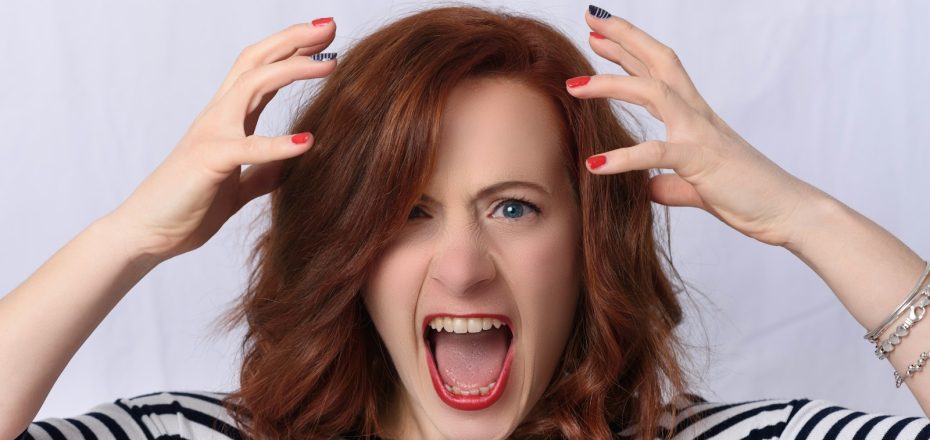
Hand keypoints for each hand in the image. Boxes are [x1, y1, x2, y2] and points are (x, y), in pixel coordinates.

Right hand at [105, 18, 336, 261]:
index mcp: (227, 120)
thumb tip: (291, 164)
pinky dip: (279, 144)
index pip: (261, 71)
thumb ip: (262, 173)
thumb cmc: (185, 207)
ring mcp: (211, 134)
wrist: (146, 234)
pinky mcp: (209, 161)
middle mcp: (218, 117)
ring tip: (330, 67)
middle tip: (331, 27)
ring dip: (293, 70)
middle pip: (256, 61)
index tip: (325, 39)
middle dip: (293, 40)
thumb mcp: (236, 187)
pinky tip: (308, 141)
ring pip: (252, 84)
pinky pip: (247, 148)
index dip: (292, 50)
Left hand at [567, 9, 825, 247]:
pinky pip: (657, 153)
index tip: (600, 35)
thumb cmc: (748, 195)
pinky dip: (624, 157)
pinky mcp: (701, 161)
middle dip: (624, 37)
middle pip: (659, 61)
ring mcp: (700, 134)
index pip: (659, 72)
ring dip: (611, 84)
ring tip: (573, 86)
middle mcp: (698, 115)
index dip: (630, 50)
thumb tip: (650, 189)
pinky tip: (595, 165)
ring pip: (654, 92)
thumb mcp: (697, 187)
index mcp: (696, 117)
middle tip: (590, 19)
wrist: (788, 213)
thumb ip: (671, 184)